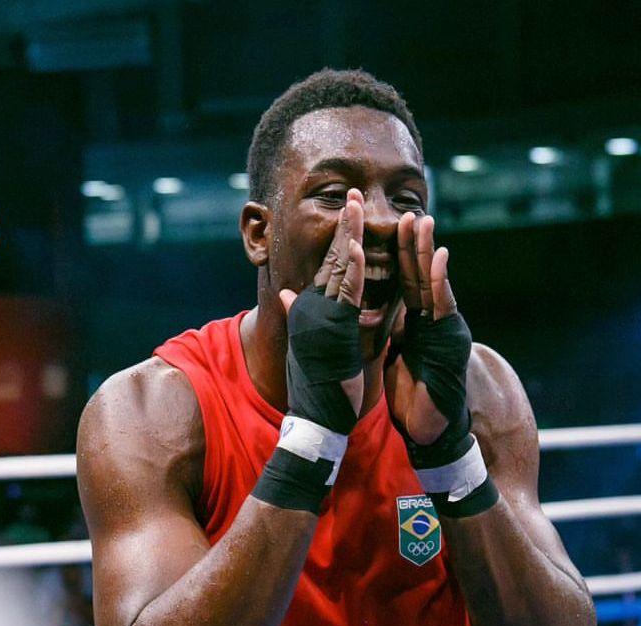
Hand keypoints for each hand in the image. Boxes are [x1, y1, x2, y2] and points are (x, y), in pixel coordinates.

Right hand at [280, 189, 364, 419]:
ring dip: (347, 236)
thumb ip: (299, 316)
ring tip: (354, 205)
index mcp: (311, 310)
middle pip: (332, 258)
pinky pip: (345, 296)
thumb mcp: (307, 345)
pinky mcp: (332, 331)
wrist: (316, 418)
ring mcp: (320, 318)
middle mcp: (312, 308)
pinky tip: (356, 247)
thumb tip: (284, 294)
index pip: (329, 266)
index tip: (348, 209)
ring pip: (337, 270)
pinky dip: (350, 271)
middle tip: (352, 192)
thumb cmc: (317, 387)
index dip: (340, 237)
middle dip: (344, 224)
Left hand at [384, 213, 469, 444]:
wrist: (427, 428)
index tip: (388, 226)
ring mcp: (444, 327)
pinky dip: (441, 281)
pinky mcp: (450, 339)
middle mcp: (432, 319)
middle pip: (421, 274)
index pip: (405, 281)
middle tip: (409, 211)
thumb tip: (360, 313)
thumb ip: (378, 331)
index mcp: (416, 321)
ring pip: (435, 283)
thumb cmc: (409, 395)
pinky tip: (439, 258)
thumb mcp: (387, 357)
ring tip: (424, 222)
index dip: (396, 254)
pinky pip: (444, 306)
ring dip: (428, 251)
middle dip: (414, 242)